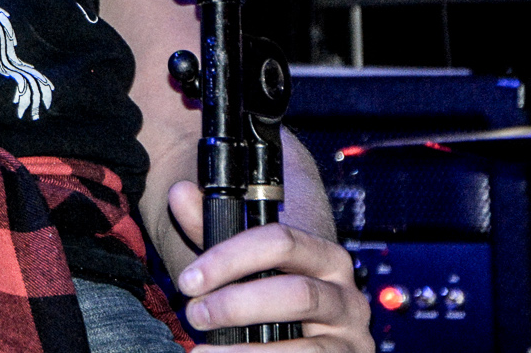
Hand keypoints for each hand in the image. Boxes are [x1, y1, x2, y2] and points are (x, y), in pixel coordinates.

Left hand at [168, 181, 372, 351]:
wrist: (302, 332)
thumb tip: (180, 192)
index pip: (281, 242)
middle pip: (296, 294)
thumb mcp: (241, 259)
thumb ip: (210, 227)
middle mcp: (345, 294)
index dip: (230, 259)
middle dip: (237, 306)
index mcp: (323, 255)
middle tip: (194, 315)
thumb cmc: (267, 287)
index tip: (189, 280)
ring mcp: (350, 336)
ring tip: (204, 351)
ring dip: (248, 352)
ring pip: (305, 346)